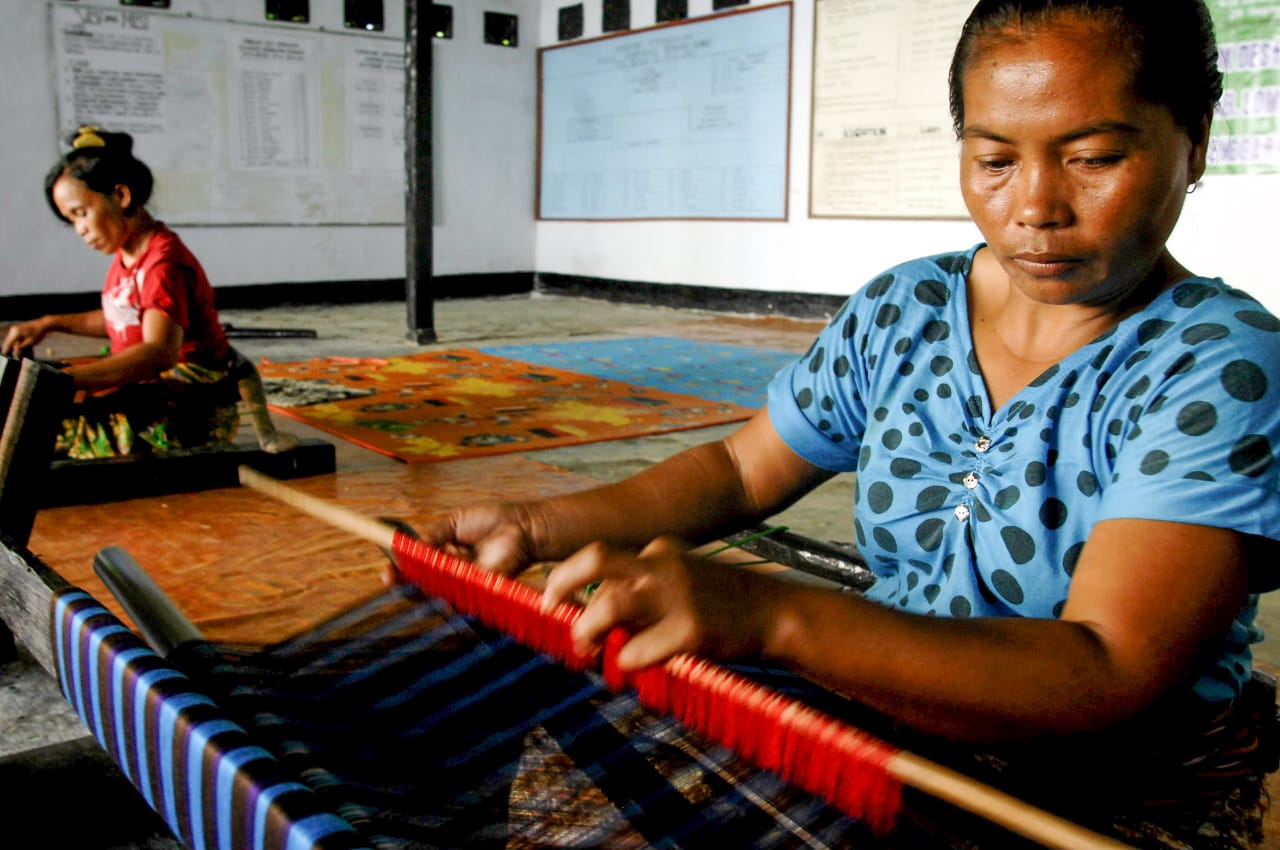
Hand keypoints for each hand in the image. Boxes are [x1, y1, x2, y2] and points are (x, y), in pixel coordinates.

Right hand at [1, 320, 46, 356]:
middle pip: (8, 341)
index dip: (7, 349)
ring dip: (12, 345)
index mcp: (16, 333)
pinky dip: (15, 342)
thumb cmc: (38, 333)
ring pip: (10, 339)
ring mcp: (14, 329)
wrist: (42, 325)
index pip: (8, 343)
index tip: (7, 354)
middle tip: (16, 354)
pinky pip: (13, 337)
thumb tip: (15, 353)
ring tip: (18, 351)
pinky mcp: (16, 329)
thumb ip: (21, 347)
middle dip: (10, 348)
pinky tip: (19, 346)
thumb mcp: (30, 342)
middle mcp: (13, 330)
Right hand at [383, 502, 540, 585]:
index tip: (386, 567)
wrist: (519, 526)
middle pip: (420, 583)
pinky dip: (441, 584)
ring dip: (417, 583)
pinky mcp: (476, 590)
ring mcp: (463, 583)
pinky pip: (454, 594)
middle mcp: (451, 573)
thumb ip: (433, 535)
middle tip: (387, 576)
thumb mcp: (454, 522)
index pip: (417, 567)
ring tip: (405, 574)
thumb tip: (412, 547)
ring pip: (433, 591)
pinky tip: (434, 573)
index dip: (400, 570)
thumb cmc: (492, 521)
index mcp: (444, 555)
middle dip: (401, 581)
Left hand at [542, 536, 773, 670]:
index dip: (567, 578)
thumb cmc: (720, 605)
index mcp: (657, 551)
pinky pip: (638, 650)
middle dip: (561, 582)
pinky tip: (628, 668)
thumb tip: (592, 622)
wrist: (775, 612)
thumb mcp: (678, 583)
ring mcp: (677, 594)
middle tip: (548, 608)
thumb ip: (639, 595)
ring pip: (610, 603)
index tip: (551, 600)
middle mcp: (662, 564)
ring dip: (587, 629)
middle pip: (595, 558)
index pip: (598, 555)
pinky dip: (624, 662)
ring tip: (585, 648)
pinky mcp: (690, 629)